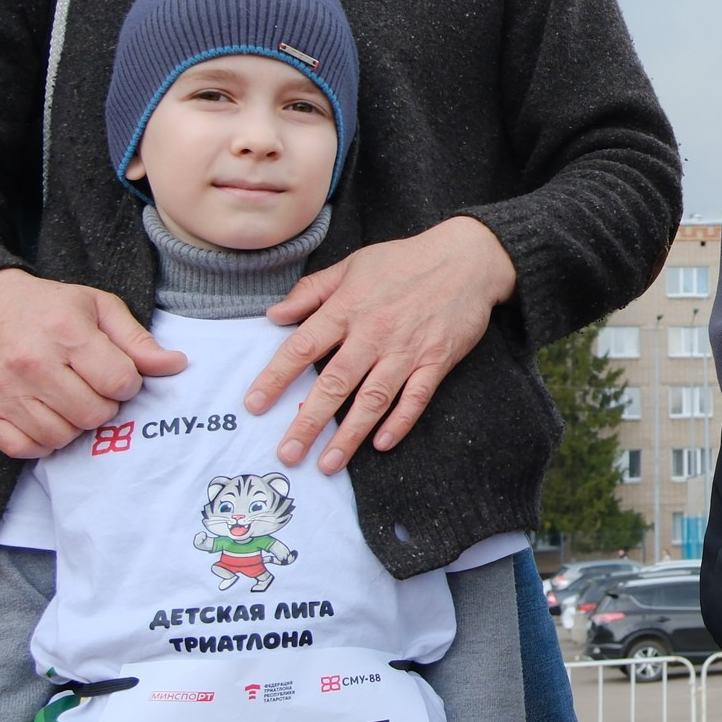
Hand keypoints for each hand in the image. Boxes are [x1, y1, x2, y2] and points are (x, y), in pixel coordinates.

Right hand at [0, 269, 187, 457]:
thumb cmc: (47, 307)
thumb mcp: (98, 307)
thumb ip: (137, 340)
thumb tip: (177, 365)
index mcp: (67, 333)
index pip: (120, 383)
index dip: (126, 382)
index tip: (113, 372)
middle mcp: (33, 364)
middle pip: (94, 414)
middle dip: (103, 404)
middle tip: (90, 386)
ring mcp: (5, 391)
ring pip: (63, 436)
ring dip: (74, 424)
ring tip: (68, 399)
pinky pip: (26, 449)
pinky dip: (41, 441)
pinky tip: (45, 416)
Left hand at [251, 219, 516, 472]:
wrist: (467, 258)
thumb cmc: (405, 261)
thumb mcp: (352, 265)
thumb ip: (311, 291)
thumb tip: (274, 314)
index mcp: (347, 308)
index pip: (303, 347)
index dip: (276, 377)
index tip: (254, 405)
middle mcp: (373, 333)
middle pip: (334, 383)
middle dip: (308, 422)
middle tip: (288, 453)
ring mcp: (406, 350)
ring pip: (373, 398)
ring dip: (349, 434)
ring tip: (328, 464)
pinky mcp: (436, 360)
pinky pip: (416, 397)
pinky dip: (400, 421)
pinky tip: (382, 444)